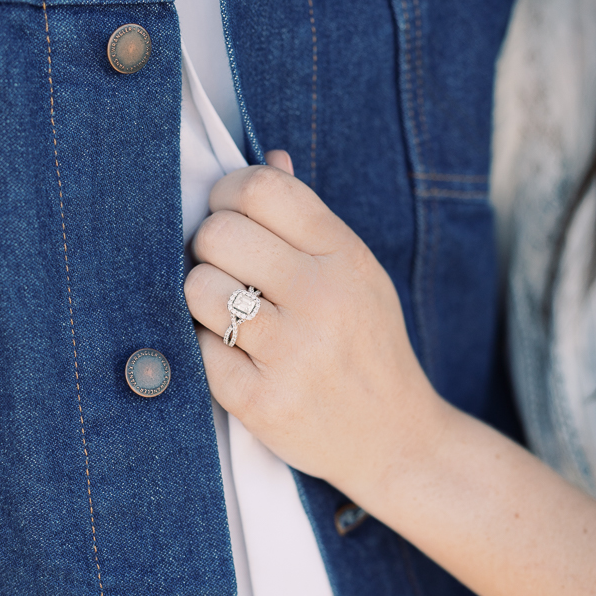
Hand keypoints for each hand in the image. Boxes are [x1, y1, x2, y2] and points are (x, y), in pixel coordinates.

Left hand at [184, 153, 445, 505]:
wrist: (396, 438)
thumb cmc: (365, 344)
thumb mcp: (357, 272)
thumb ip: (309, 217)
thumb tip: (269, 158)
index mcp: (345, 255)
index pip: (262, 188)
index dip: (228, 194)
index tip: (230, 216)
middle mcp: (322, 297)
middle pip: (220, 233)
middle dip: (209, 248)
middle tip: (226, 271)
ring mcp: (293, 352)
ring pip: (199, 289)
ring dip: (202, 299)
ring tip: (229, 315)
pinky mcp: (262, 402)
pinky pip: (199, 351)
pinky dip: (207, 351)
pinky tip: (236, 358)